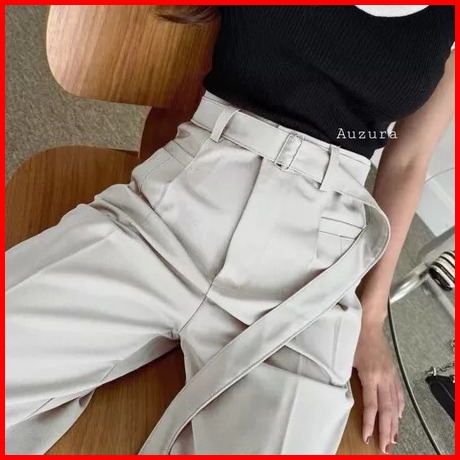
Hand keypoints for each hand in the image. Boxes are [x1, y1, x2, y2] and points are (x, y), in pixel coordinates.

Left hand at [353, 321, 404, 453]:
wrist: (368, 323)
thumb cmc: (354, 337)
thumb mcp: (345, 357)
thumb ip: (343, 375)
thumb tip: (338, 391)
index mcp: (371, 375)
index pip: (372, 406)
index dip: (370, 423)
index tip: (369, 436)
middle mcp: (383, 377)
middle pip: (387, 410)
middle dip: (387, 430)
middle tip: (386, 447)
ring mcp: (390, 374)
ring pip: (395, 403)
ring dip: (395, 423)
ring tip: (394, 438)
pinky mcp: (392, 370)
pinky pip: (398, 392)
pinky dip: (399, 406)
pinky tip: (399, 415)